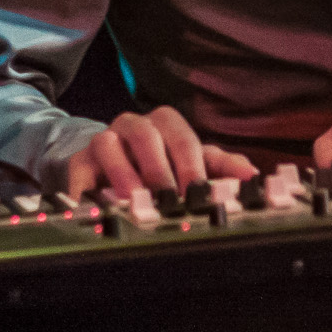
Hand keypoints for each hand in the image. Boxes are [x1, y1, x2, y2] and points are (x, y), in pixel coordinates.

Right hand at [62, 107, 257, 198]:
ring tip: (134, 198)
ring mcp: (105, 141)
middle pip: (146, 134)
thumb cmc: (157, 165)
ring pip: (109, 142)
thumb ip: (221, 167)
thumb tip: (252, 174)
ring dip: (123, 171)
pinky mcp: (79, 161)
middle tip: (169, 197)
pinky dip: (85, 188)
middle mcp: (134, 127)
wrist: (108, 166)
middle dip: (159, 167)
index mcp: (165, 125)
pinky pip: (79, 169)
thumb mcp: (191, 164)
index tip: (200, 191)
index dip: (191, 164)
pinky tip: (95, 206)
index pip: (181, 136)